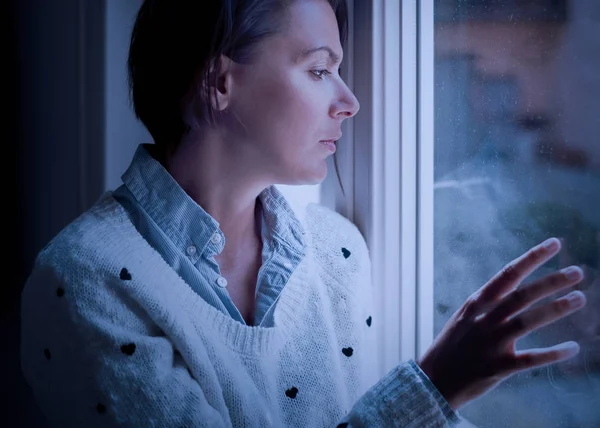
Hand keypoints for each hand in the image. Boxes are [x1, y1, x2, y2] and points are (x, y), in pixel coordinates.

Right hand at [417, 237, 586, 409]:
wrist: (432, 379)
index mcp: (476, 303)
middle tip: (576, 272)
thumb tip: (515, 287)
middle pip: (521, 295)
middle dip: (550, 281)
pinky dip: (552, 353)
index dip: (532, 258)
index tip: (554, 243)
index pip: (507, 274)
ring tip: (579, 298)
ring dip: (555, 309)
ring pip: (526, 321)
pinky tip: (573, 348)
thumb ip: (488, 304)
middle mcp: (483, 319)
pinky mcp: (497, 367)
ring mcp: (490, 342)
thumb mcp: (464, 317)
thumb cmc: (452, 347)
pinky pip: (530, 359)